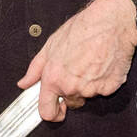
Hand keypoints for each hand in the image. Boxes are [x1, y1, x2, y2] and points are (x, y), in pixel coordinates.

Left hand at [17, 0, 136, 120]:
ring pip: (87, 95)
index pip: (47, 111)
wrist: (111, 22)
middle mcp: (72, 87)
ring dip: (88, 84)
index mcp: (54, 79)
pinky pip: (104, 90)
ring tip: (91, 62)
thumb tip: (24, 83)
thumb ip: (35, 69)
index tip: (56, 110)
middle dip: (72, 91)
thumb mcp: (50, 45)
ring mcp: (92, 89)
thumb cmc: (83, 29)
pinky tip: (102, 64)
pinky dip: (104, 81)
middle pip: (71, 102)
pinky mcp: (110, 87)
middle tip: (78, 70)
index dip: (51, 113)